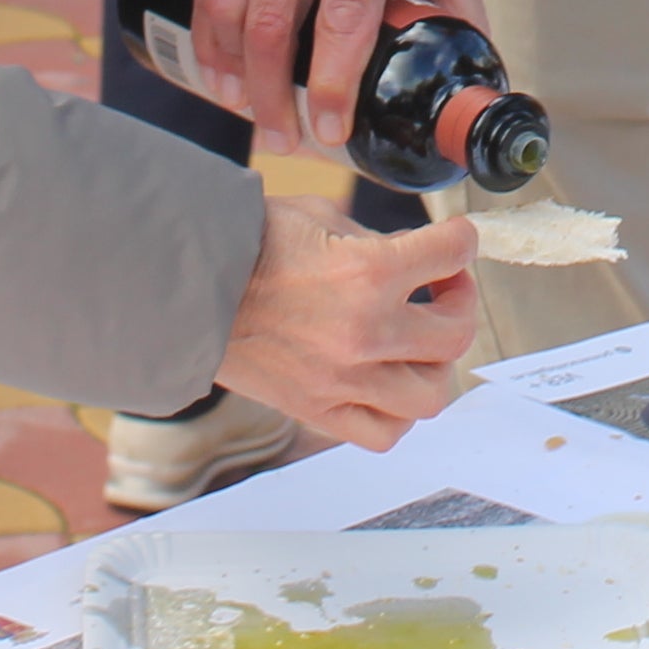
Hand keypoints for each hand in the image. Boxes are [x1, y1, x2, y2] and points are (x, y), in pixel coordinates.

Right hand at [196, 0, 479, 151]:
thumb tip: (478, 72)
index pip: (344, 15)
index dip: (332, 82)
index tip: (329, 130)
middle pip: (273, 24)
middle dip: (272, 97)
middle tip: (283, 141)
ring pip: (229, 10)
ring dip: (235, 75)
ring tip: (253, 113)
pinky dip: (210, 36)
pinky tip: (223, 70)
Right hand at [211, 199, 479, 450]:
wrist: (187, 287)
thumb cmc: (246, 244)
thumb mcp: (320, 216)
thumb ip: (375, 240)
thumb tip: (412, 257)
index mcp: (369, 271)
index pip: (453, 253)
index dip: (461, 241)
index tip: (454, 244)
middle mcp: (366, 331)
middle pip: (455, 332)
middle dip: (459, 304)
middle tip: (442, 289)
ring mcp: (344, 379)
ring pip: (431, 394)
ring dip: (435, 364)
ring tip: (420, 343)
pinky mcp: (318, 410)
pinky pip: (384, 432)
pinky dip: (398, 413)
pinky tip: (388, 383)